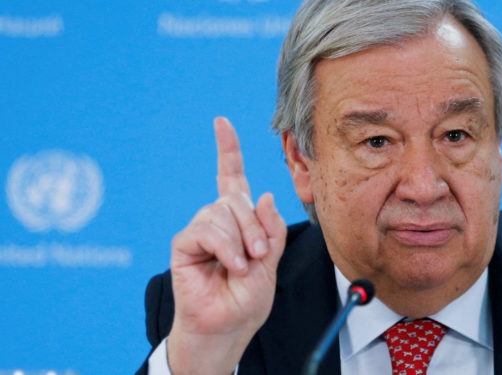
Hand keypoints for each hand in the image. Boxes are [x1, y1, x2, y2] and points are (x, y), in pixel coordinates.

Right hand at [167, 117, 286, 374]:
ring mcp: (199, 230)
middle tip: (259, 256)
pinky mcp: (184, 244)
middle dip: (255, 226)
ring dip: (241, 239)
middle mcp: (217, 219)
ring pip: (222, 212)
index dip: (228, 150)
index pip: (231, 177)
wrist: (228, 325)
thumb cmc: (247, 298)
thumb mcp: (271, 260)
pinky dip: (225, 247)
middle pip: (236, 198)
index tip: (221, 122)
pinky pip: (206, 230)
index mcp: (239, 219)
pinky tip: (231, 266)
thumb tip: (263, 194)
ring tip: (244, 266)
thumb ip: (270, 227)